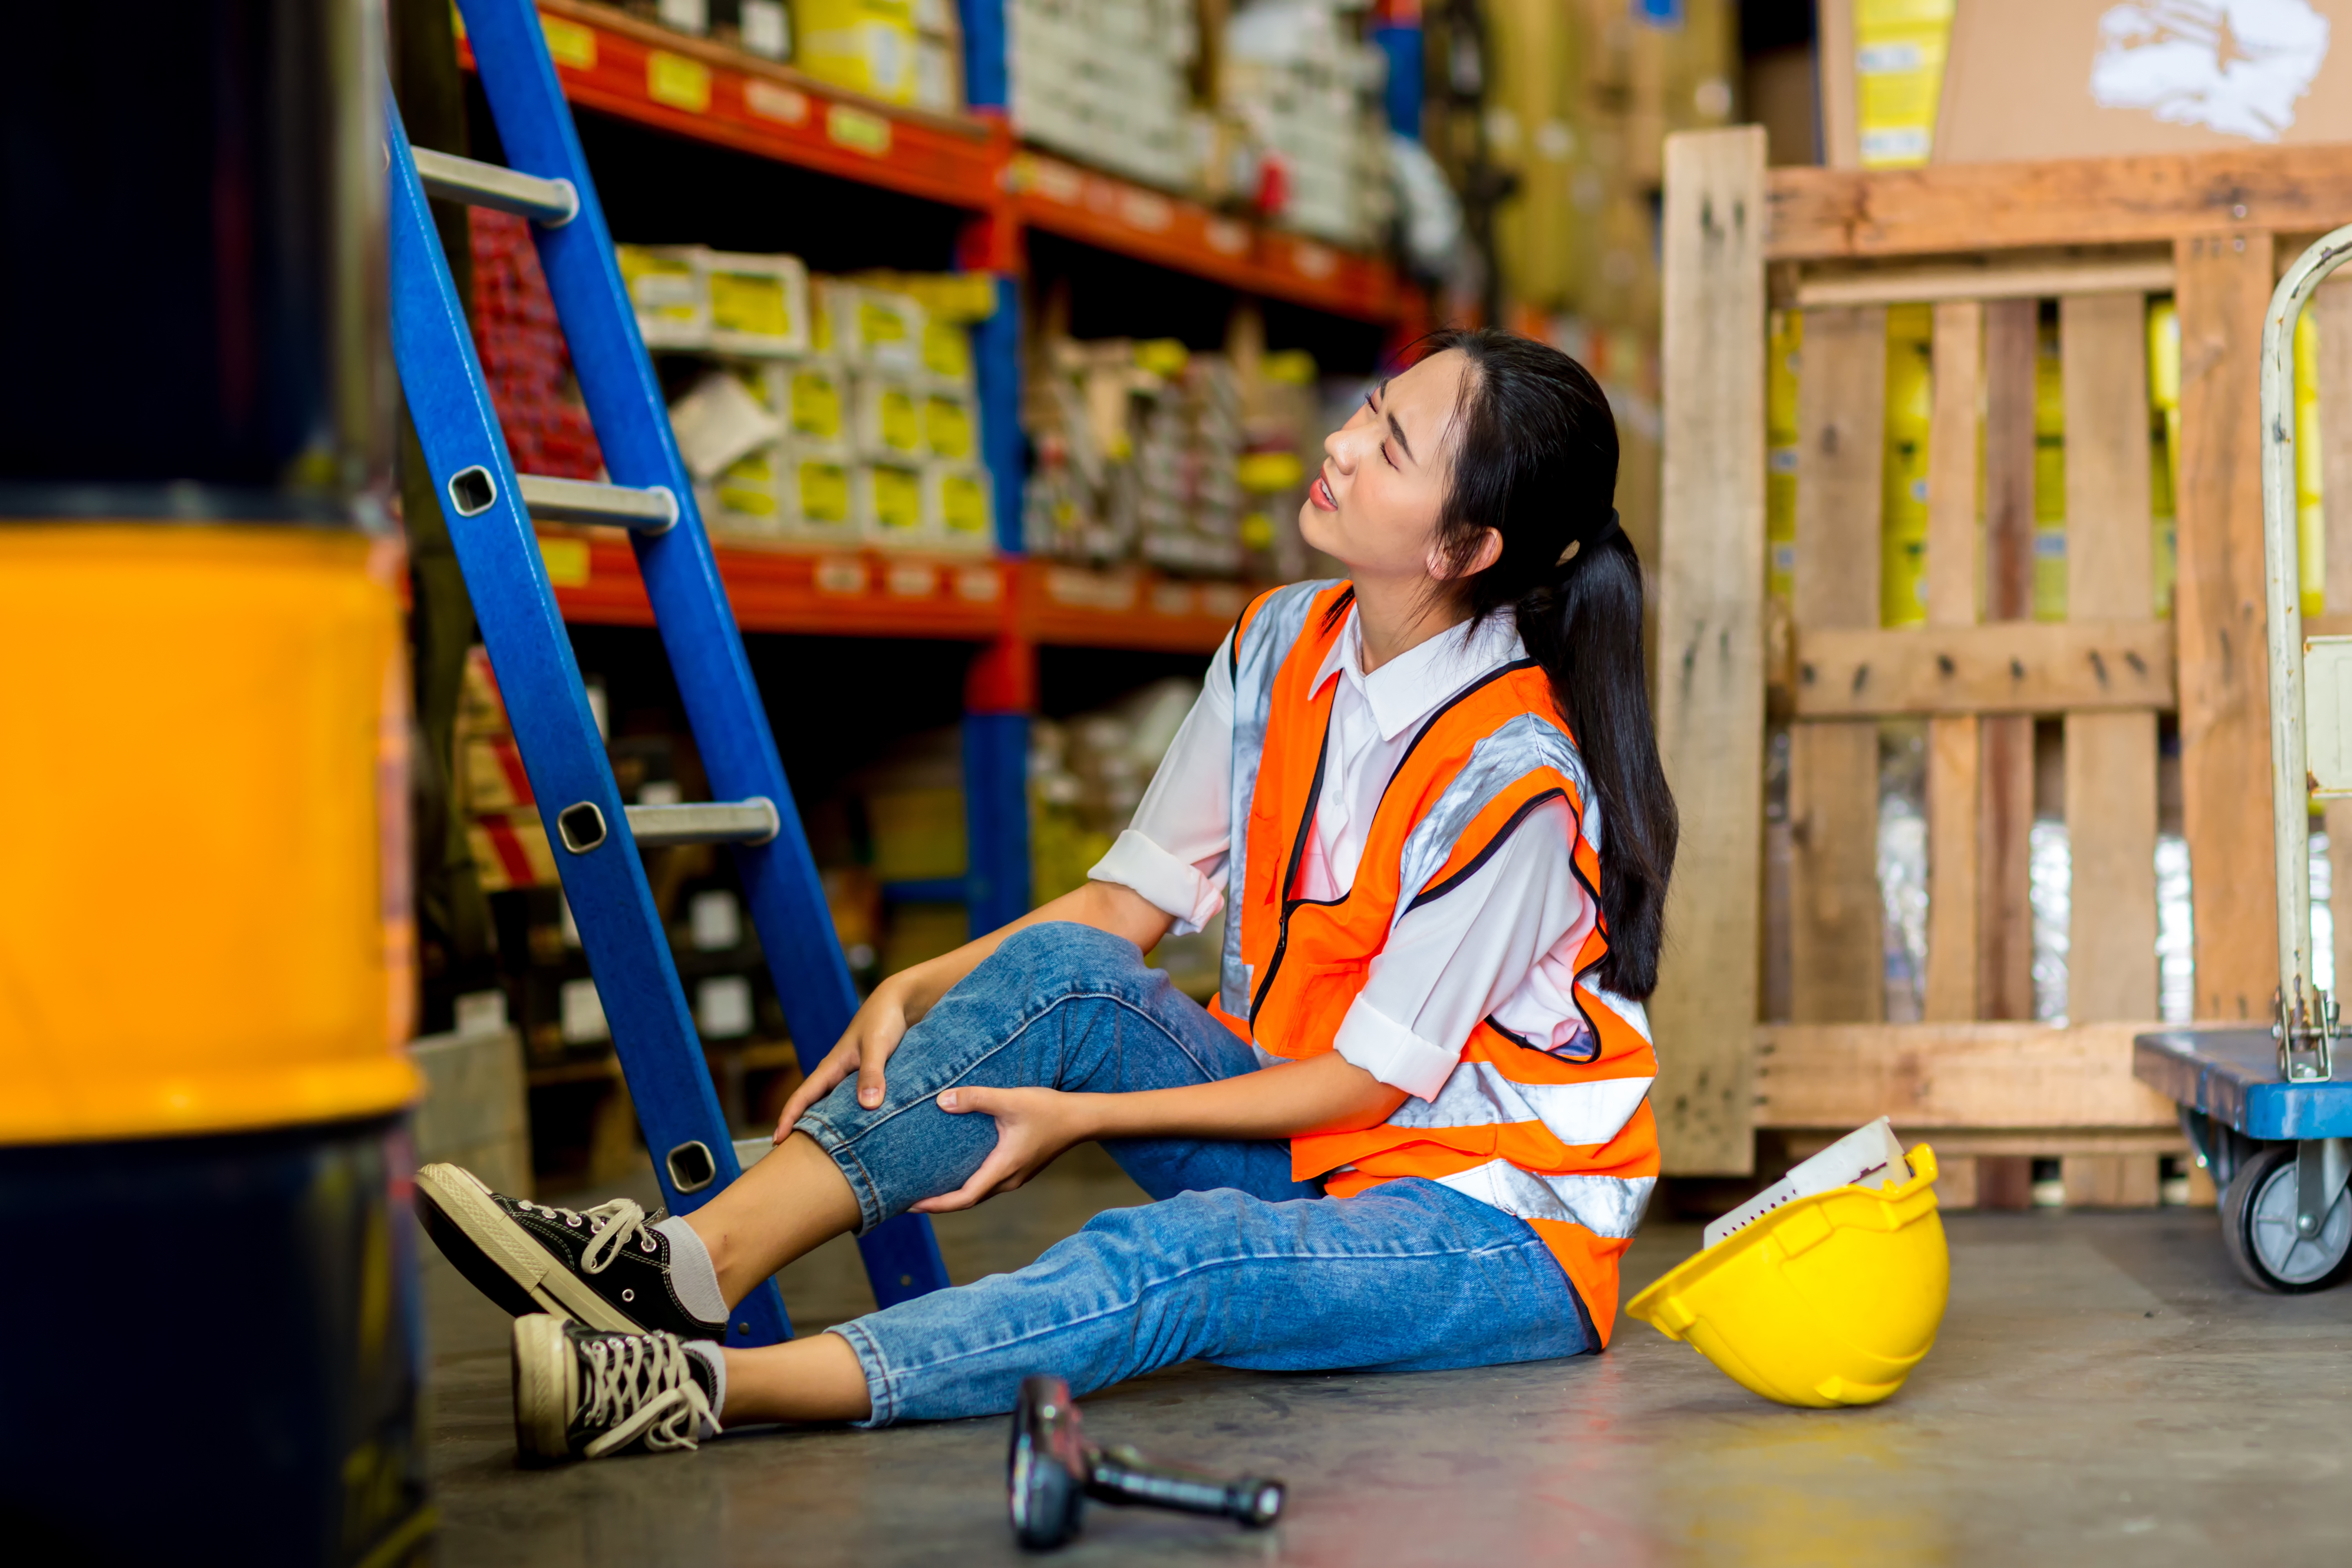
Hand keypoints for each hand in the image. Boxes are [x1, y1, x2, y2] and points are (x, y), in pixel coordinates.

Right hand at [773, 977, 912, 1139]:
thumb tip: (868, 1105)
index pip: (803, 1096)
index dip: (788, 1118)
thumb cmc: (884, 1020)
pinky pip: (855, 1104)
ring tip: (825, 1155)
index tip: (776, 1141)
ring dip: (829, 1127)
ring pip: (835, 1108)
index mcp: (832, 1066)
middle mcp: (838, 1074)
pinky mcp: (869, 1079)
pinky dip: (853, 1119)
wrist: (901, 1003)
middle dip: (803, 1129)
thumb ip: (872, 1073)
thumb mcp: (877, 1046)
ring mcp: (852, 1077)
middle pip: (814, 1107)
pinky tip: (859, 1136)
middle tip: (793, 1158)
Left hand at [910, 1086, 1093, 1212]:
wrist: (1081, 1118)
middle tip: (908, 1201)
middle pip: (968, 1201)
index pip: (964, 1198)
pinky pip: (987, 1183)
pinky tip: (955, 1172)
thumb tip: (942, 1101)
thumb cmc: (1048, 1109)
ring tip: (927, 1189)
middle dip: (938, 1204)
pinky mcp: (1019, 1168)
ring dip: (952, 1196)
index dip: (936, 1205)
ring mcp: (1015, 1176)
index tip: (911, 1205)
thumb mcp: (1010, 1100)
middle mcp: (1008, 1179)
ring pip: (978, 1193)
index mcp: (1003, 1168)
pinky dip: (967, 1184)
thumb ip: (976, 1099)